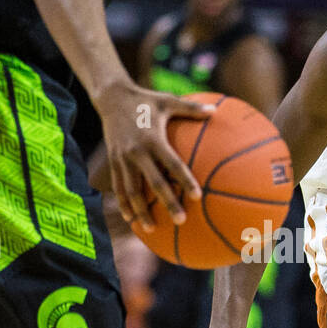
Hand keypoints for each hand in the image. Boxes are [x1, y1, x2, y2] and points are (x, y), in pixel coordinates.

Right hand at [98, 83, 215, 229]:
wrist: (111, 97)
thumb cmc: (145, 100)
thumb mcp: (167, 101)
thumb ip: (191, 108)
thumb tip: (215, 112)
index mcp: (153, 139)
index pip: (172, 163)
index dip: (185, 180)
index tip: (197, 196)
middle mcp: (137, 151)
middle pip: (153, 183)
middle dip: (167, 203)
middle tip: (181, 221)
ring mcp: (122, 159)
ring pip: (131, 191)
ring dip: (141, 211)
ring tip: (151, 229)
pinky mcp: (112, 162)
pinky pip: (118, 187)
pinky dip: (123, 204)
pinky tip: (130, 219)